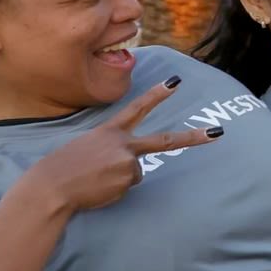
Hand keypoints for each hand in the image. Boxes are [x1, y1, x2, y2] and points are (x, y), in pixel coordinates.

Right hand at [21, 78, 219, 214]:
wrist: (52, 185)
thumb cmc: (63, 167)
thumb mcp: (86, 148)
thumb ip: (111, 149)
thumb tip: (129, 165)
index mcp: (110, 131)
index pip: (137, 108)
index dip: (157, 94)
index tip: (176, 82)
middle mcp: (124, 143)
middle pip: (166, 141)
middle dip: (194, 138)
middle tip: (218, 133)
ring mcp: (129, 161)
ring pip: (135, 173)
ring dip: (118, 179)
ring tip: (96, 179)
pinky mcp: (128, 179)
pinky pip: (128, 186)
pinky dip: (116, 189)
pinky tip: (99, 187)